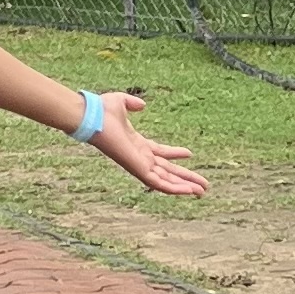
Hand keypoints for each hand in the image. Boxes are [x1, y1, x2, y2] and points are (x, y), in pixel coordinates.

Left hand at [92, 93, 207, 198]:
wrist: (92, 116)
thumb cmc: (102, 110)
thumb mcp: (121, 102)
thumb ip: (132, 103)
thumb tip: (141, 105)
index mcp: (136, 144)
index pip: (159, 152)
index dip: (174, 153)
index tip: (190, 153)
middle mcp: (139, 157)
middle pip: (167, 170)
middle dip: (185, 177)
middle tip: (202, 184)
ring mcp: (139, 165)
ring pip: (167, 181)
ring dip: (185, 186)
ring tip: (202, 190)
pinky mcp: (138, 170)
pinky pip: (160, 184)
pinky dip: (175, 189)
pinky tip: (190, 191)